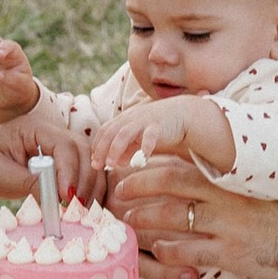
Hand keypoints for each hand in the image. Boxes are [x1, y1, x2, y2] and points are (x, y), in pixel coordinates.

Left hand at [0, 106, 82, 201]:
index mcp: (35, 128)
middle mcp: (52, 134)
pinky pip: (82, 173)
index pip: (64, 145)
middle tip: (79, 208)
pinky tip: (83, 209)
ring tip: (84, 212)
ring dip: (90, 187)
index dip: (70, 171)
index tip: (67, 197)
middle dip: (85, 180)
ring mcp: (58, 148)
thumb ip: (30, 183)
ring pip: (88, 162)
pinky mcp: (60, 163)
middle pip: (83, 151)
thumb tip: (59, 198)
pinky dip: (86, 190)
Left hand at [83, 92, 232, 197]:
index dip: (97, 146)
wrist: (183, 112)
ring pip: (124, 134)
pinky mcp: (158, 126)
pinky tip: (141, 160)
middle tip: (96, 166)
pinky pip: (149, 136)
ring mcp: (144, 121)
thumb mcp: (139, 138)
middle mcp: (131, 118)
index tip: (94, 163)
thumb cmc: (158, 127)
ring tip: (112, 165)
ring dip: (115, 149)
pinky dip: (144, 147)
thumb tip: (113, 163)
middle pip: (110, 132)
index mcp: (125, 120)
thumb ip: (126, 149)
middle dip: (101, 149)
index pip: (105, 131)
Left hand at [118, 154, 277, 278]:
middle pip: (169, 185)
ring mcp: (229, 225)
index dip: (150, 164)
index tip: (130, 166)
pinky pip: (191, 252)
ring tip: (129, 221)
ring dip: (146, 220)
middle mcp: (226, 196)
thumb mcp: (260, 186)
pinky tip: (159, 251)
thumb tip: (200, 170)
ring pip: (174, 219)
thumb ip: (230, 179)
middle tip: (116, 192)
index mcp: (232, 176)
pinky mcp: (233, 254)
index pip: (181, 162)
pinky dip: (170, 252)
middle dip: (138, 186)